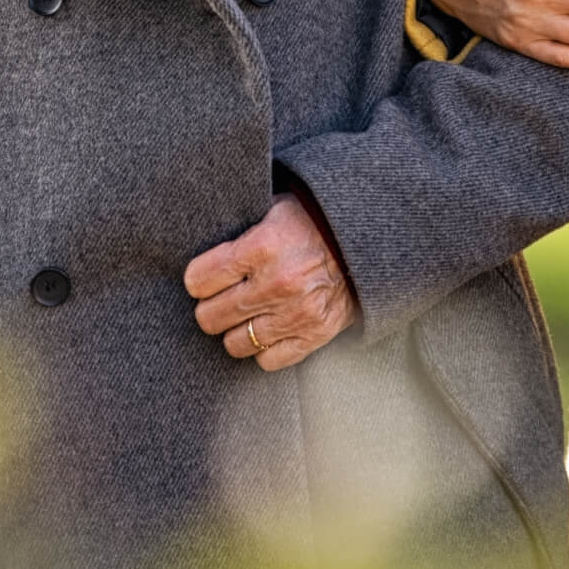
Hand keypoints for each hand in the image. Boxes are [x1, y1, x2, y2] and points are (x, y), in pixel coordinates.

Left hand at [184, 194, 357, 370]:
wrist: (369, 238)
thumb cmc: (315, 220)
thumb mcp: (275, 208)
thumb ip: (241, 230)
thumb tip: (203, 249)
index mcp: (263, 246)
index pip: (199, 280)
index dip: (199, 279)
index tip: (207, 278)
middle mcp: (277, 283)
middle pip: (210, 317)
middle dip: (212, 306)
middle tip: (225, 297)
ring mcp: (296, 313)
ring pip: (234, 343)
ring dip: (237, 329)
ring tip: (248, 313)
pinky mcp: (315, 334)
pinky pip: (268, 360)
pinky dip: (265, 347)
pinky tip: (271, 326)